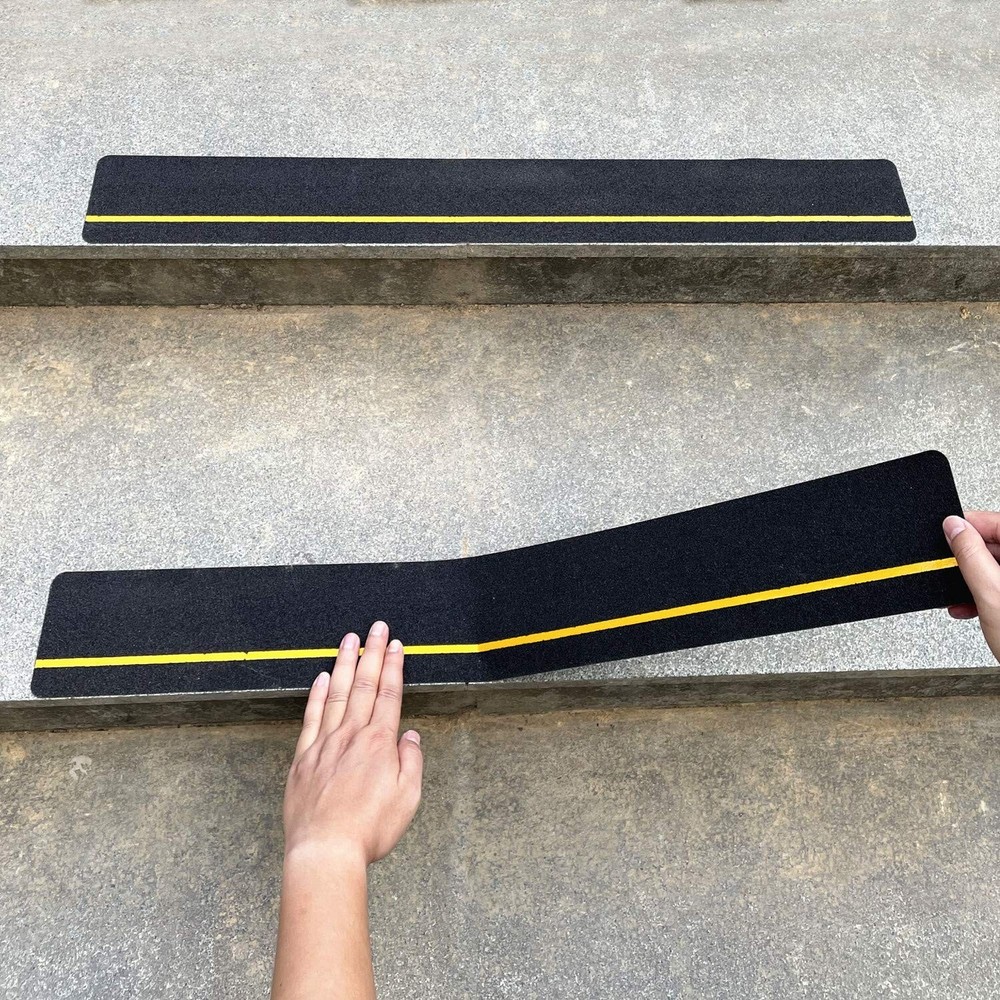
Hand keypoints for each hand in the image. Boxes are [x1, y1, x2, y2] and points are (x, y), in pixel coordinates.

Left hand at [283, 620, 422, 866]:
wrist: (325, 851)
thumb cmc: (369, 830)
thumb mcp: (407, 799)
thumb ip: (411, 763)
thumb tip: (409, 737)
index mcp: (380, 744)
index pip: (389, 694)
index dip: (394, 667)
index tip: (396, 645)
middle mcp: (352, 736)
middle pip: (364, 685)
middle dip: (372, 653)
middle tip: (376, 627)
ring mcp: (325, 744)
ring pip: (337, 694)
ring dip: (345, 664)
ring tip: (349, 639)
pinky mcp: (304, 759)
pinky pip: (312, 717)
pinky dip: (317, 695)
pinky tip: (322, 677)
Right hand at [944, 512, 999, 662]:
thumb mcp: (990, 593)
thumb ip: (970, 555)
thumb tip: (954, 527)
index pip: (998, 523)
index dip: (970, 526)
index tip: (947, 531)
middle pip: (997, 546)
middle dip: (969, 559)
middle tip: (949, 569)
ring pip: (998, 567)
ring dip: (974, 579)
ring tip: (959, 596)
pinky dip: (985, 593)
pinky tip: (971, 607)